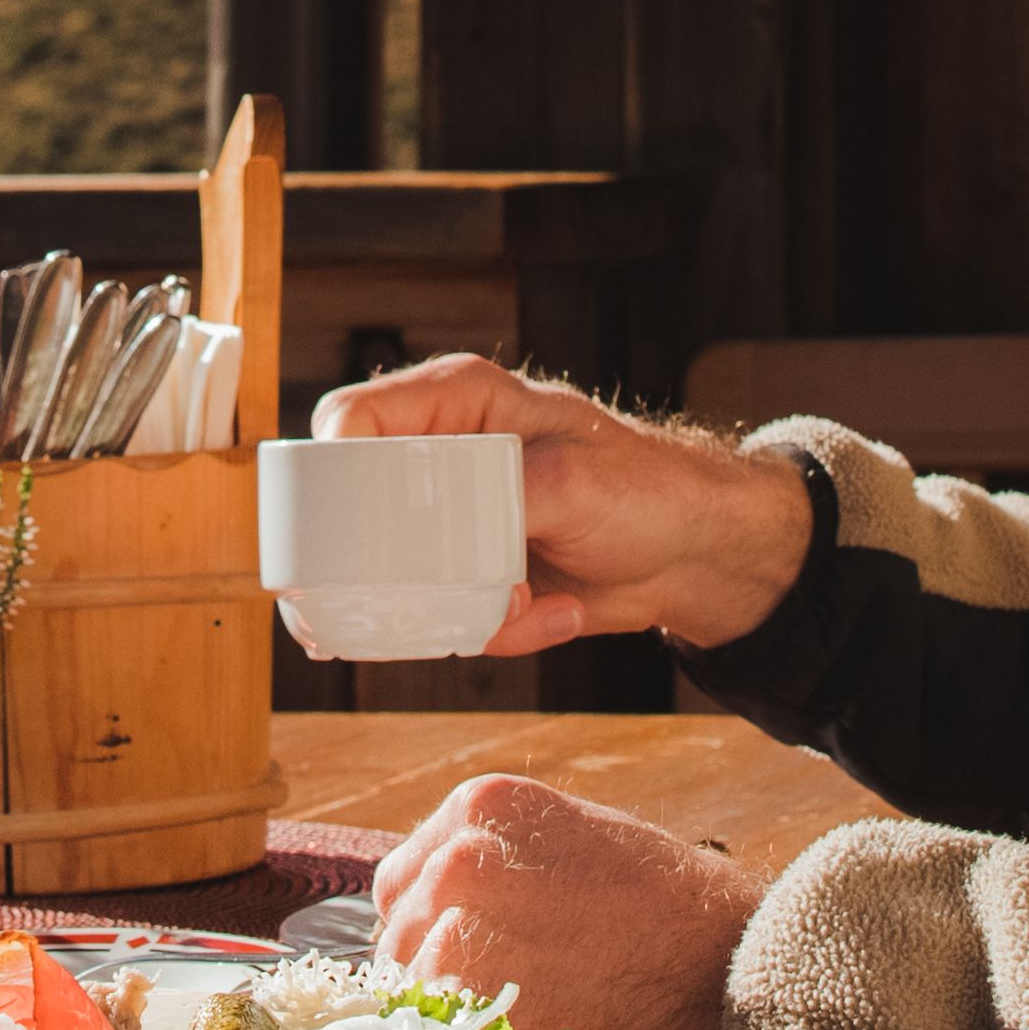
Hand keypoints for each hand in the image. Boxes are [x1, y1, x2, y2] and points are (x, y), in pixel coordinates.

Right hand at [312, 353, 819, 655]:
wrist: (694, 554)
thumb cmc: (647, 490)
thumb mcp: (570, 483)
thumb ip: (496, 499)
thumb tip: (439, 543)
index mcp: (455, 401)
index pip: (351, 420)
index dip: (334, 473)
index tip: (357, 530)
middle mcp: (438, 456)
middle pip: (348, 511)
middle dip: (385, 570)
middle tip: (434, 594)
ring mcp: (447, 521)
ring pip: (388, 579)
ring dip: (454, 609)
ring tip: (525, 602)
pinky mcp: (465, 573)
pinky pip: (440, 616)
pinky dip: (493, 628)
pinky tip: (552, 612)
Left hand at [370, 771, 760, 1029]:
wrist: (734, 975)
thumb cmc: (681, 913)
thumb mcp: (587, 842)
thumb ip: (510, 860)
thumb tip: (455, 902)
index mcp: (483, 806)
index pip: (407, 877)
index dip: (436, 921)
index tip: (475, 949)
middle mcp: (456, 858)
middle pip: (401, 933)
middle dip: (439, 967)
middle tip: (504, 994)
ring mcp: (456, 930)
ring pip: (412, 988)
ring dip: (450, 1012)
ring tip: (524, 1018)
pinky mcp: (470, 1004)